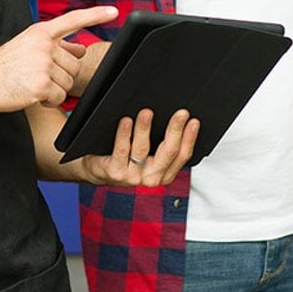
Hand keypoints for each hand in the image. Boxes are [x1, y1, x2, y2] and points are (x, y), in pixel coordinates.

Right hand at [0, 6, 117, 111]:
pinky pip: (59, 96)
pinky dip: (50, 101)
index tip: (114, 11)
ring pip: (68, 82)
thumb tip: (81, 47)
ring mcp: (42, 64)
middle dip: (62, 75)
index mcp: (41, 32)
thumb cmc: (6, 66)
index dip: (95, 15)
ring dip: (55, 89)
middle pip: (75, 64)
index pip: (72, 20)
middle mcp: (43, 45)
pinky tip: (33, 94)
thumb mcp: (29, 47)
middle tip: (39, 76)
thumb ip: (57, 45)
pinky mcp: (41, 83)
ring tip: (33, 84)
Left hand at [80, 108, 199, 186]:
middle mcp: (151, 178)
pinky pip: (122, 149)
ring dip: (145, 128)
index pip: (182, 155)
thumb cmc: (126, 160)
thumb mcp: (149, 157)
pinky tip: (126, 121)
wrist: (99, 172)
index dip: (190, 138)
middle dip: (176, 130)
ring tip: (147, 113)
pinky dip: (124, 134)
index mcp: (164, 174)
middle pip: (168, 152)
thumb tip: (176, 121)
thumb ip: (162, 144)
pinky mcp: (116, 172)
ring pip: (142, 149)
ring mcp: (132, 176)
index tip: (193, 121)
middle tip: (181, 113)